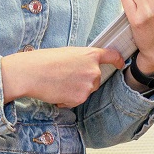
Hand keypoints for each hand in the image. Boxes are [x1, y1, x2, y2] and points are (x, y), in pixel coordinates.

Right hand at [1, 46, 120, 106]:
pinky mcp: (80, 98)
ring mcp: (88, 85)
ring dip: (75, 90)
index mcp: (90, 54)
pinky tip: (56, 91)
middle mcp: (93, 70)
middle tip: (66, 76)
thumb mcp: (67, 53)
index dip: (118, 61)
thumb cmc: (44, 61)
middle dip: (84, 80)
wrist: (32, 73)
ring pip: (87, 91)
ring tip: (59, 82)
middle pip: (96, 79)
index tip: (121, 64)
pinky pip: (77, 100)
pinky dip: (68, 99)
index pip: (112, 56)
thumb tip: (84, 68)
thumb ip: (81, 60)